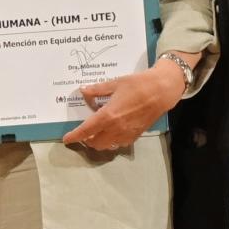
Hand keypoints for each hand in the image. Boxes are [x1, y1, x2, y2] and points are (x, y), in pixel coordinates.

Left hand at [61, 60, 187, 152]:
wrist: (162, 91)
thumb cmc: (138, 84)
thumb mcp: (115, 83)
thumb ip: (97, 89)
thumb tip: (83, 90)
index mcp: (108, 115)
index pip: (86, 130)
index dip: (74, 136)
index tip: (66, 139)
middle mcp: (115, 128)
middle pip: (94, 143)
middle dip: (86, 140)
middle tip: (84, 131)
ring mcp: (126, 134)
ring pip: (106, 146)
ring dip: (98, 142)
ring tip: (97, 131)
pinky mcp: (136, 135)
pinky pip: (119, 144)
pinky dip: (111, 141)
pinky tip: (112, 131)